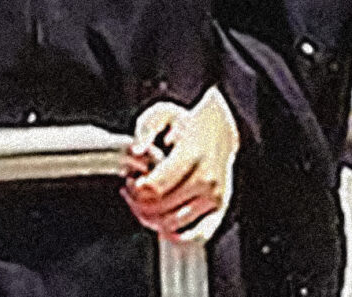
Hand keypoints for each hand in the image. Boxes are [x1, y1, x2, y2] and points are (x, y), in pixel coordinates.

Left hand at [122, 86, 238, 244]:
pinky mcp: (219, 210)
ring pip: (173, 224)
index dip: (134, 188)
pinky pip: (197, 235)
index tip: (129, 180)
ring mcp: (214, 197)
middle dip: (138, 203)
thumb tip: (136, 149)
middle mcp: (206, 179)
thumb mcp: (164, 113)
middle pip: (160, 208)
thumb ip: (146, 127)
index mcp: (192, 155)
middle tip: (132, 192)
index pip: (154, 187)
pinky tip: (163, 225)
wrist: (222, 130)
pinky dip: (176, 236)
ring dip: (151, 219)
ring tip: (145, 204)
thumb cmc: (189, 124)